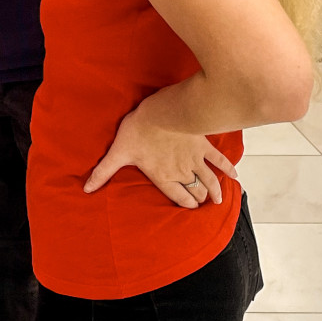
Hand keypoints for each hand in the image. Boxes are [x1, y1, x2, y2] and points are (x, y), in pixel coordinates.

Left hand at [84, 100, 235, 209]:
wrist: (163, 111)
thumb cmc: (138, 130)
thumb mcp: (118, 152)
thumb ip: (103, 172)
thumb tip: (86, 189)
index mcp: (163, 177)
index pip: (178, 197)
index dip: (186, 205)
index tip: (192, 209)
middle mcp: (181, 172)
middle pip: (195, 191)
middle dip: (200, 199)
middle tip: (205, 204)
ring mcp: (195, 160)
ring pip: (209, 180)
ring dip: (215, 190)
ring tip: (219, 200)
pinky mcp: (203, 145)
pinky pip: (219, 160)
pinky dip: (228, 168)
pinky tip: (235, 176)